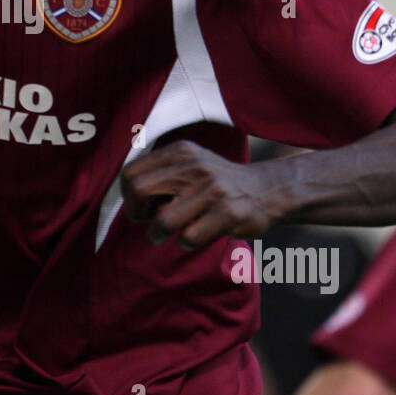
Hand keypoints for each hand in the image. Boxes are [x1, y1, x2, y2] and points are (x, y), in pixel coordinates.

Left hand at [120, 140, 276, 246]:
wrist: (267, 190)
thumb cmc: (218, 183)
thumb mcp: (190, 163)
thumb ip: (161, 172)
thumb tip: (127, 195)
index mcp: (181, 152)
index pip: (131, 173)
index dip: (128, 195)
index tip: (142, 206)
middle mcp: (194, 166)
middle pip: (138, 191)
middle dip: (136, 213)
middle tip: (148, 222)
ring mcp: (212, 189)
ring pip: (163, 220)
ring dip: (157, 234)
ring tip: (164, 235)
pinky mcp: (228, 212)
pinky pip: (189, 237)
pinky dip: (186, 242)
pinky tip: (195, 235)